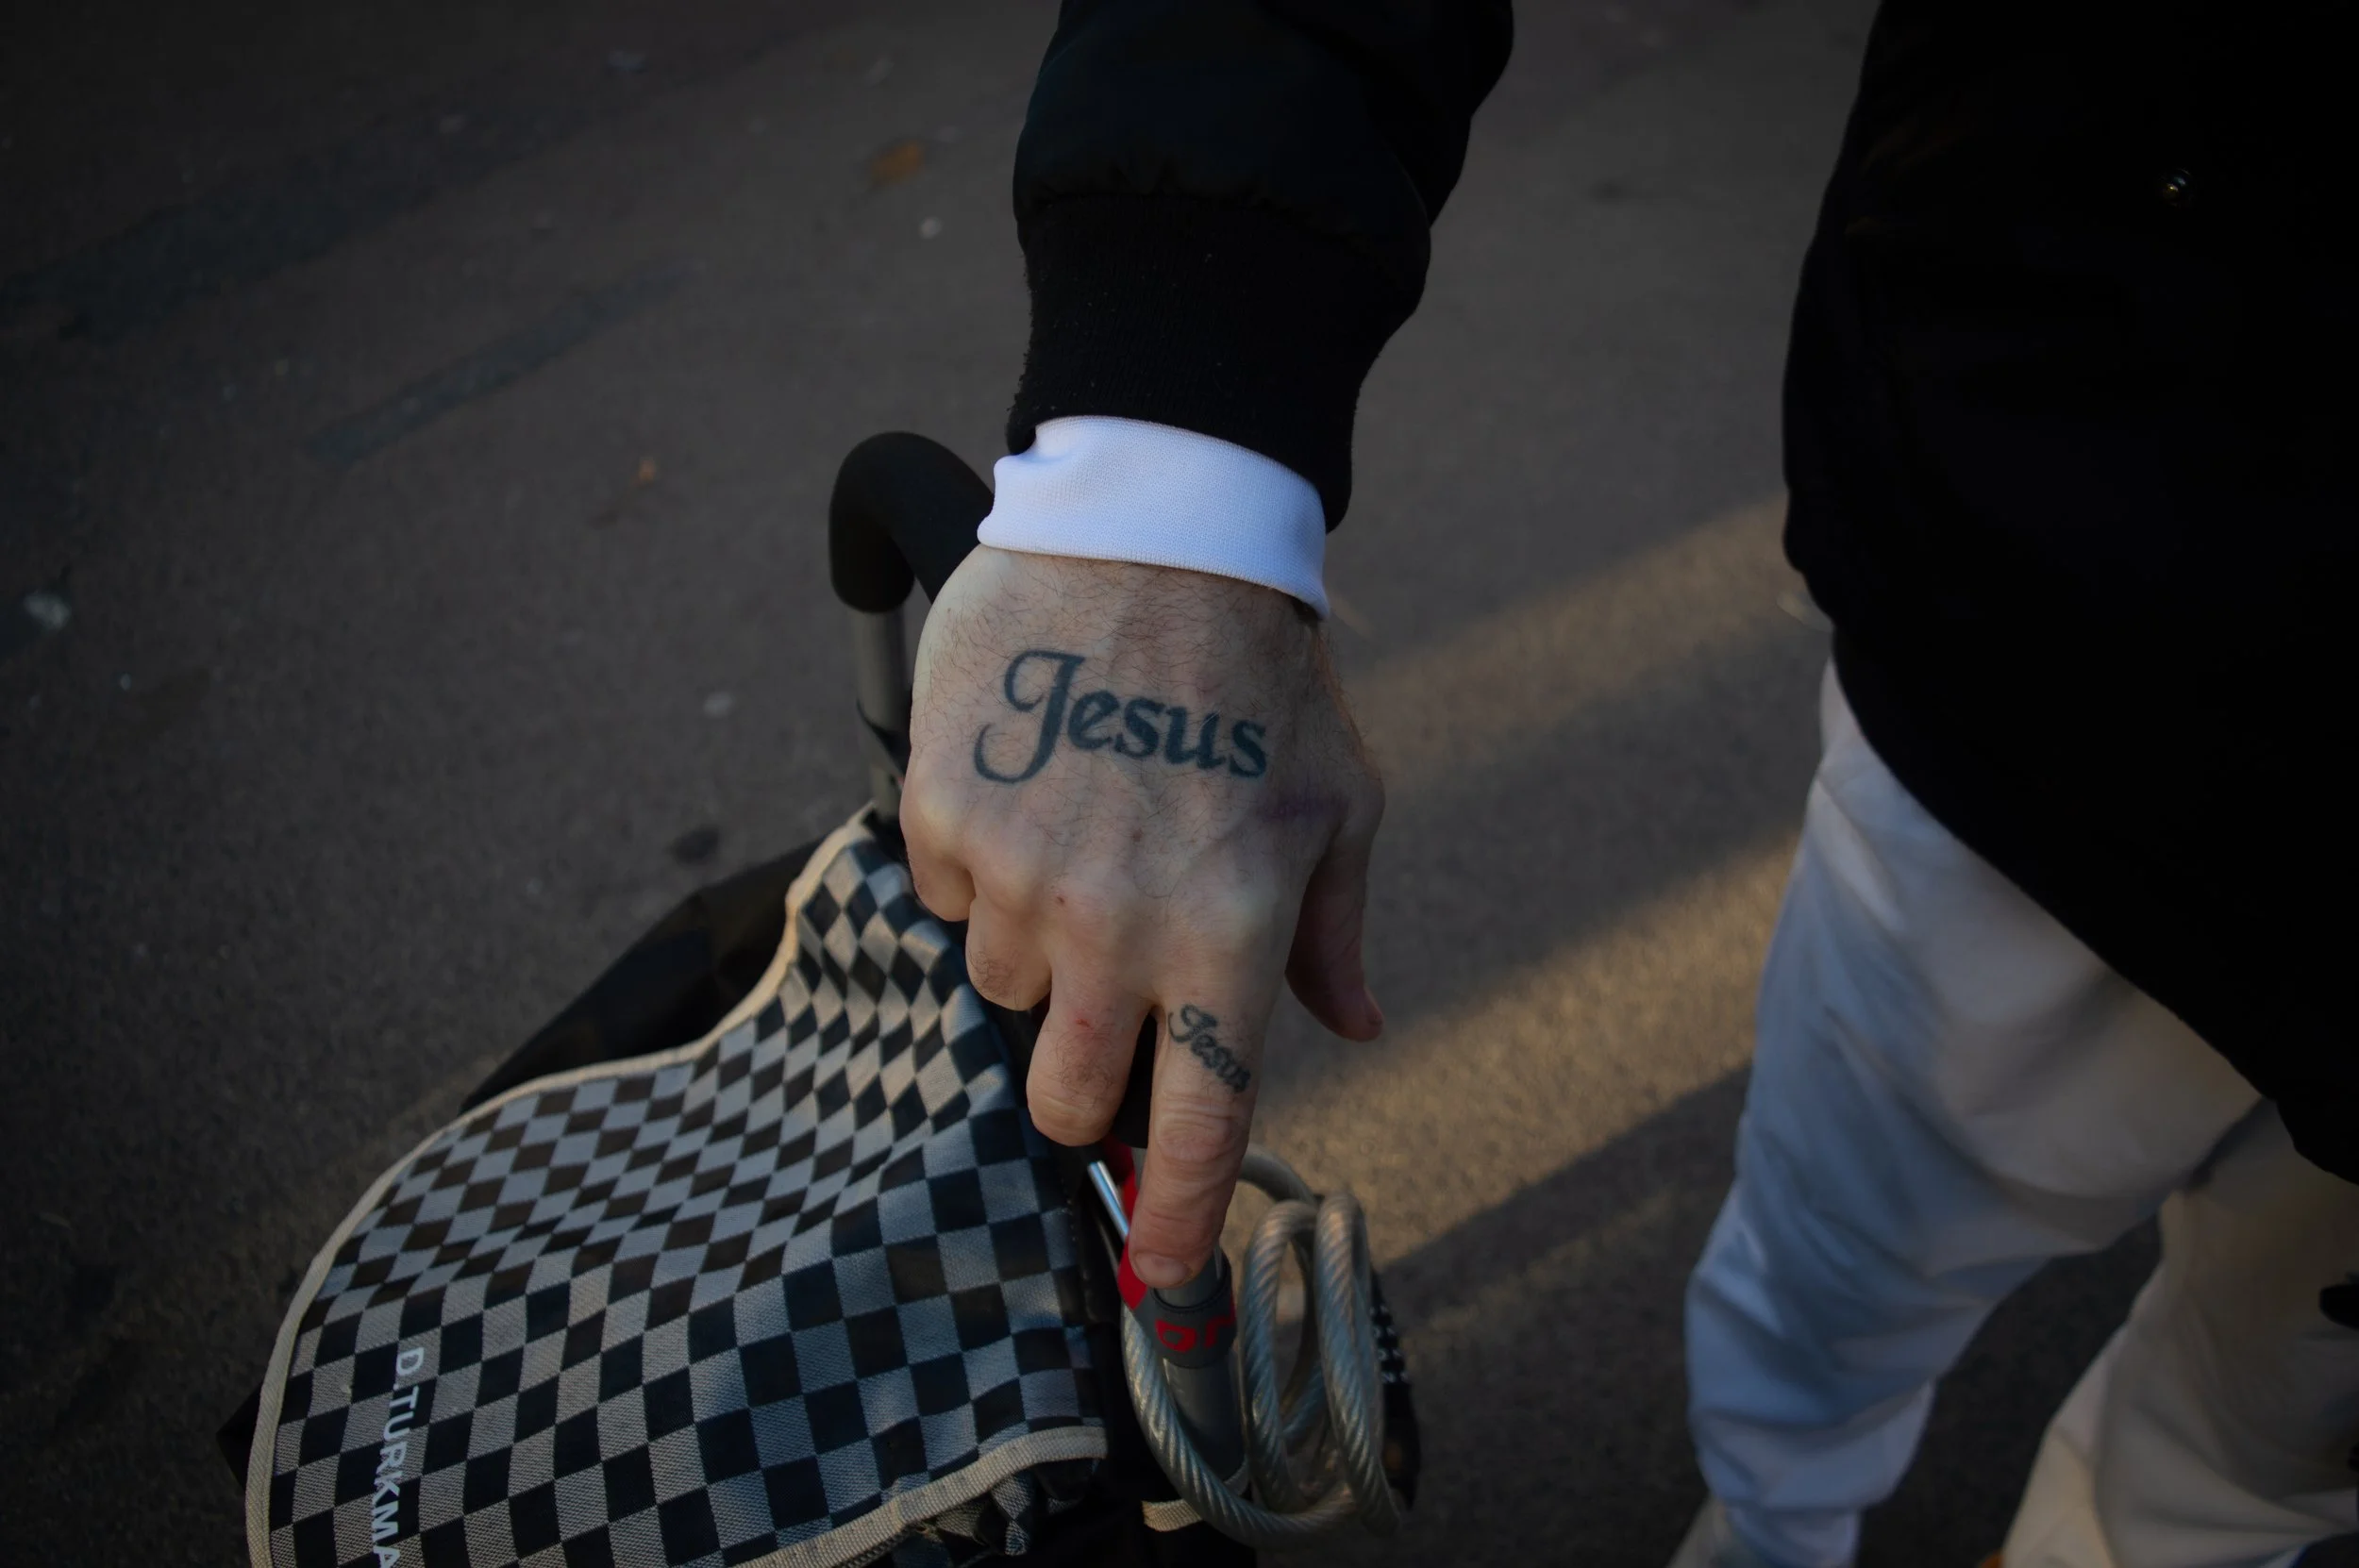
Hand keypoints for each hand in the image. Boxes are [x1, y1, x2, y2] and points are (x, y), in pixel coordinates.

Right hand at [903, 546, 1384, 1287]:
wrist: (1153, 528)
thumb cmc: (1265, 674)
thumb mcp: (1342, 803)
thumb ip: (1334, 933)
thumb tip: (1356, 1026)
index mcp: (1227, 935)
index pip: (1192, 1125)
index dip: (1171, 1227)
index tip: (1161, 1284)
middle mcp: (1114, 925)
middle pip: (1061, 1095)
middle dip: (1082, 1081)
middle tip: (1108, 1005)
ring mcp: (1014, 873)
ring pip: (998, 990)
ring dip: (1035, 952)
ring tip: (1082, 840)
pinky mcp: (942, 811)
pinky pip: (942, 893)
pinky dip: (979, 867)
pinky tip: (1031, 788)